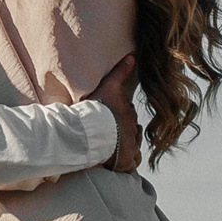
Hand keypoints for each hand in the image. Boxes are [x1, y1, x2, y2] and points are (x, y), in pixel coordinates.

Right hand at [89, 54, 140, 173]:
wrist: (87, 133)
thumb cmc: (96, 109)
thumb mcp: (108, 86)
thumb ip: (120, 72)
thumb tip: (132, 56)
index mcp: (129, 115)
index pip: (128, 116)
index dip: (119, 117)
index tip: (110, 118)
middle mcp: (133, 132)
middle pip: (132, 132)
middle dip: (124, 132)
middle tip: (111, 134)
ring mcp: (130, 148)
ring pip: (133, 148)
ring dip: (127, 148)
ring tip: (114, 147)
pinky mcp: (126, 163)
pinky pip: (131, 164)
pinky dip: (126, 163)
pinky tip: (117, 161)